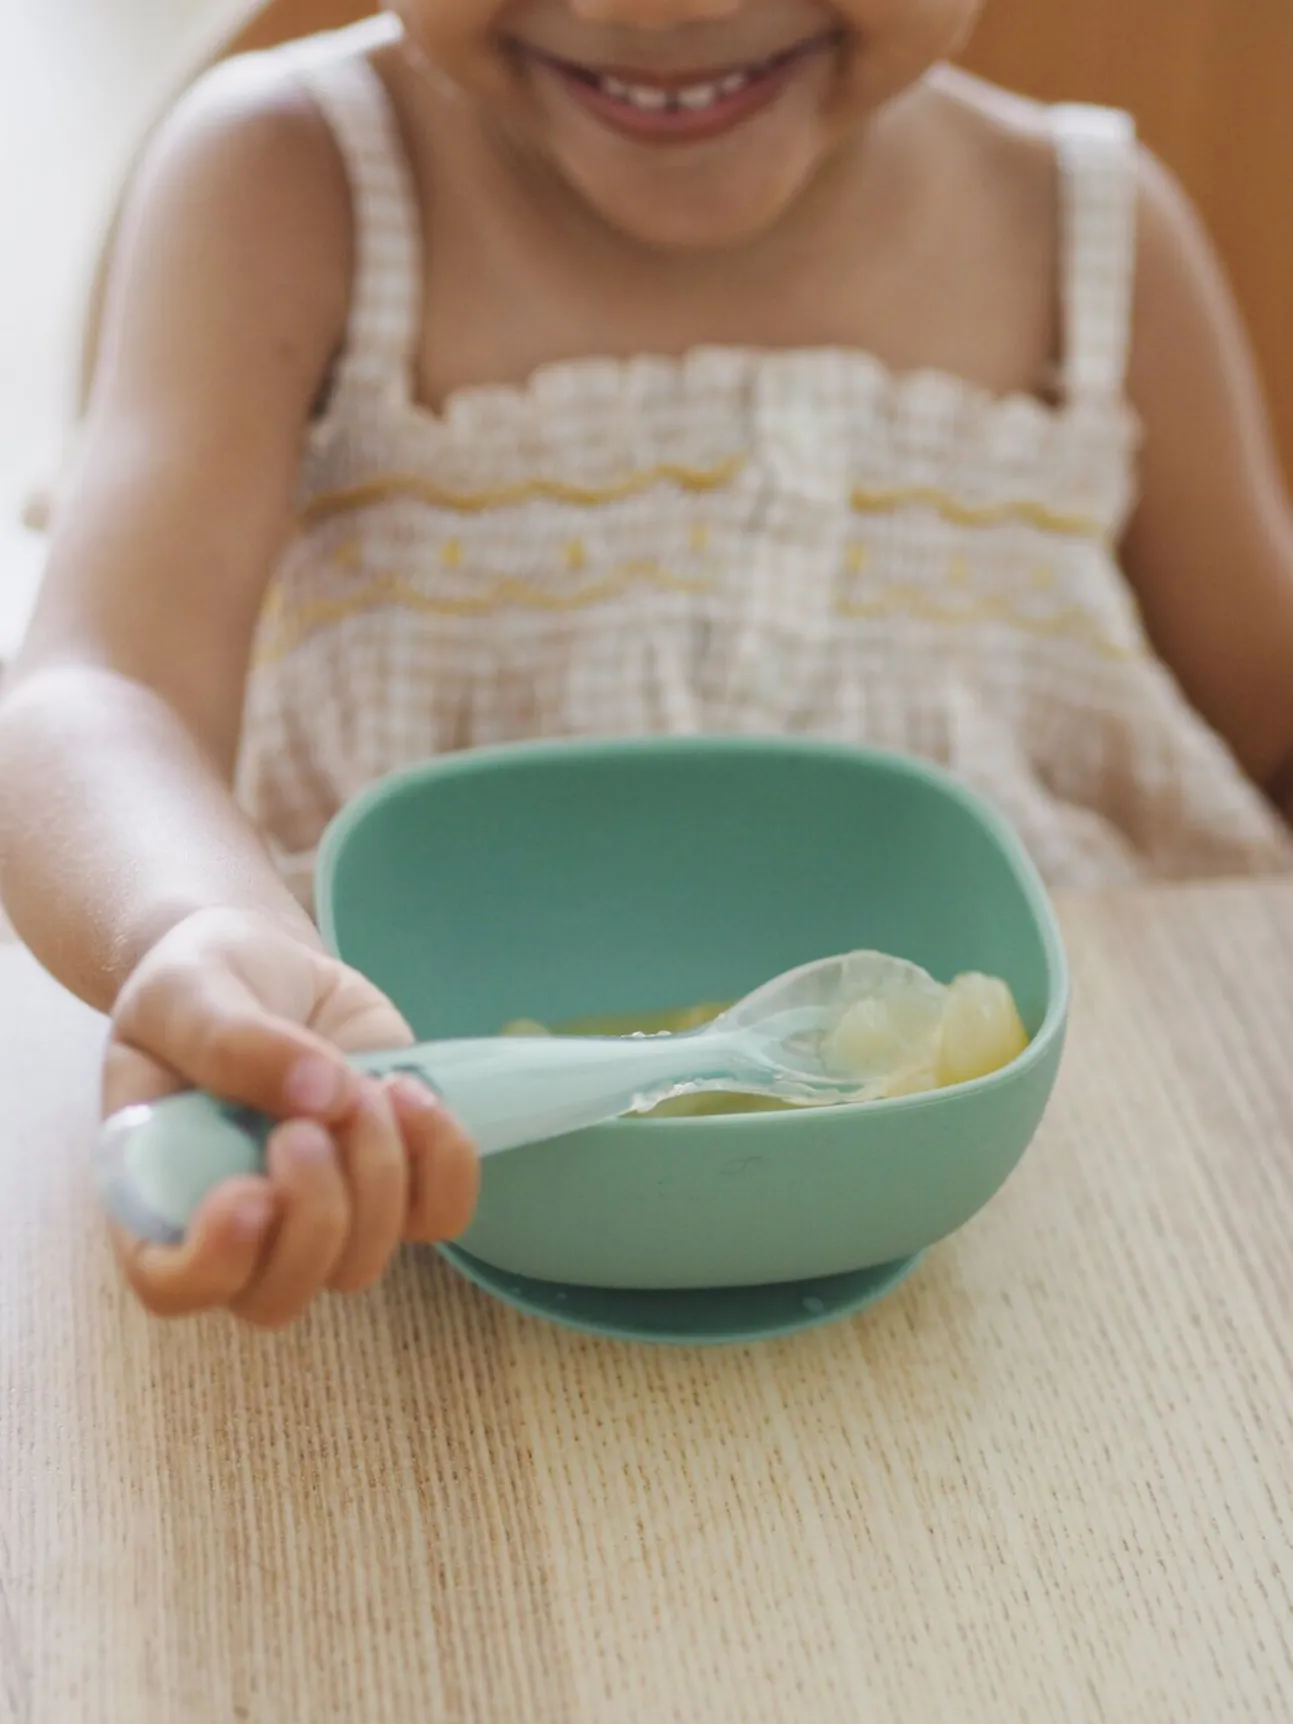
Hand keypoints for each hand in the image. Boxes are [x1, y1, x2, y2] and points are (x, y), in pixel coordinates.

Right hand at [103, 907, 478, 1326]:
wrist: (267, 962)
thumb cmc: (200, 984)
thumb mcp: (185, 991)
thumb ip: (230, 1040)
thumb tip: (320, 1094)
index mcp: (158, 1193)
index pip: (172, 1285)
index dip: (215, 1265)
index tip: (252, 1192)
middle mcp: (239, 1226)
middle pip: (279, 1297)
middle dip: (314, 1213)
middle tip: (310, 1120)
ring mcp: (320, 1211)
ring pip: (363, 1260)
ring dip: (378, 1172)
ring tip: (364, 1082)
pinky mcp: (392, 1181)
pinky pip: (440, 1214)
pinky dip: (443, 1162)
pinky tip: (412, 1089)